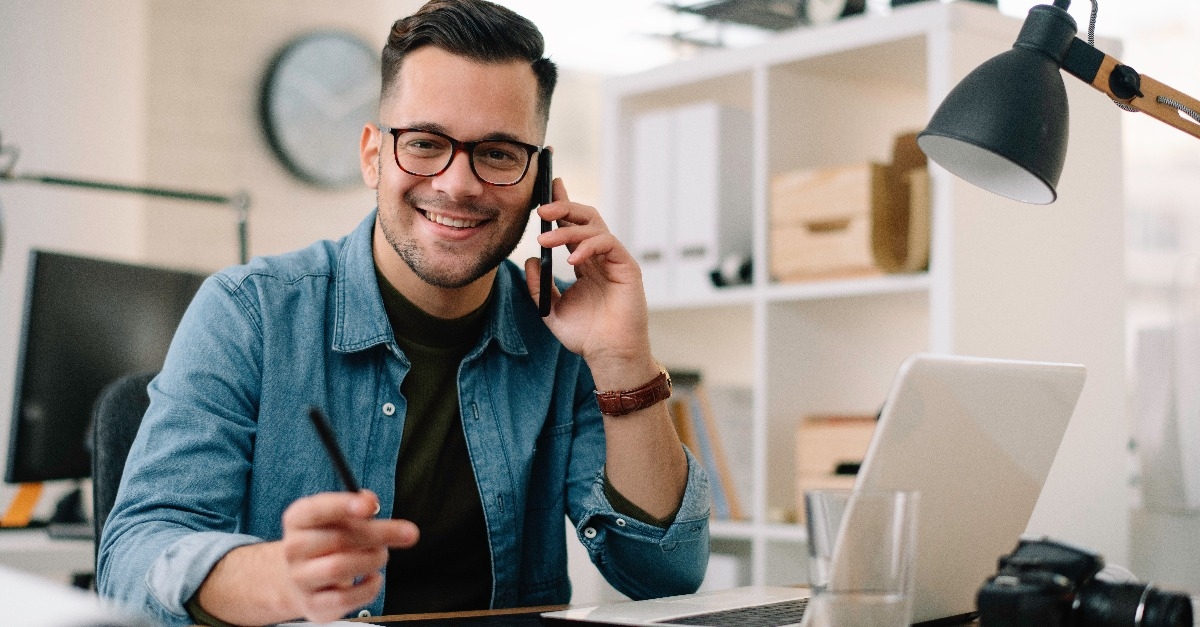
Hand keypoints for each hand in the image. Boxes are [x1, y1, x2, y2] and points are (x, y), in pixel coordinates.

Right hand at [280, 490, 417, 622]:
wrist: (301, 580)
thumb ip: (357, 505)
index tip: (371, 506)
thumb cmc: (328, 541)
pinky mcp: (314, 604)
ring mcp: (300, 578)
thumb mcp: (337, 517)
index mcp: (297, 519)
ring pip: (340, 568)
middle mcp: (293, 548)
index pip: (317, 510)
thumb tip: (370, 501)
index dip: (344, 505)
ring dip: (373, 559)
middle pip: (338, 539)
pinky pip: (347, 597)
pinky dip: (370, 586)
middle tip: (409, 533)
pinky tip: (373, 577)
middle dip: (380, 534)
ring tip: (382, 555)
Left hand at [525, 178, 657, 388]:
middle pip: (584, 217)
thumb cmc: (585, 335)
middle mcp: (600, 257)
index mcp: (584, 262)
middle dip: (563, 207)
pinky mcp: (627, 267)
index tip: (547, 186)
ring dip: (568, 229)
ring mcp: (614, 260)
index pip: (572, 226)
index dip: (561, 204)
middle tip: (540, 210)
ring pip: (593, 227)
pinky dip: (588, 246)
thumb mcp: (550, 309)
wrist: (607, 355)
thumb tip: (529, 258)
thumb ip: (538, 284)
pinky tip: (572, 259)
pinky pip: (608, 243)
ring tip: (546, 239)